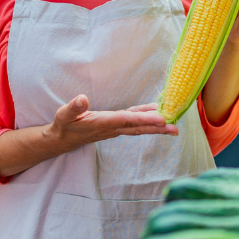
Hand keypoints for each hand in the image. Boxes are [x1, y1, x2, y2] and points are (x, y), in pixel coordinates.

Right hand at [44, 96, 177, 150]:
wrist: (62, 140)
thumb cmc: (64, 125)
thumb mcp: (64, 115)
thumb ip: (74, 107)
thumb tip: (82, 98)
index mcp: (101, 123)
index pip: (126, 120)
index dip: (143, 119)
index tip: (160, 119)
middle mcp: (111, 128)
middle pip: (138, 127)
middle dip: (157, 128)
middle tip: (175, 128)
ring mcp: (114, 129)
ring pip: (138, 128)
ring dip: (155, 127)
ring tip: (172, 125)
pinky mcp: (115, 128)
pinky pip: (134, 125)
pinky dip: (146, 122)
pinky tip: (156, 117)